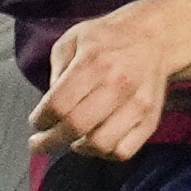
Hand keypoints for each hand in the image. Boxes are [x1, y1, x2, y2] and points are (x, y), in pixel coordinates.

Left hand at [31, 2, 190, 163]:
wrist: (154, 37)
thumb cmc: (107, 39)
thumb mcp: (72, 40)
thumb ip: (56, 71)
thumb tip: (50, 107)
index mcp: (94, 62)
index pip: (58, 104)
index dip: (40, 120)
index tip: (36, 123)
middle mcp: (118, 84)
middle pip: (76, 126)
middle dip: (50, 141)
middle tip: (40, 143)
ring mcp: (137, 104)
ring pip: (101, 144)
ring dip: (79, 148)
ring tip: (72, 140)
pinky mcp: (150, 119)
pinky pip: (124, 151)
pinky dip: (105, 153)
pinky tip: (95, 142)